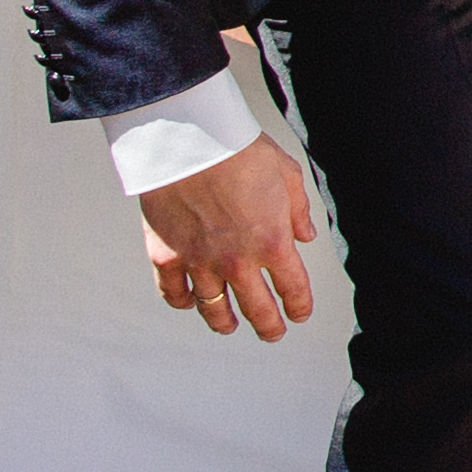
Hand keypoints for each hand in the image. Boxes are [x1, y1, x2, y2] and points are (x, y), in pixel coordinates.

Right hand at [140, 136, 319, 341]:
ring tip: (229, 325)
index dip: (299, 307)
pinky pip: (174, 294)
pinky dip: (184, 302)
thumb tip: (305, 235)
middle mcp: (237, 262)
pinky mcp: (166, 257)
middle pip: (258, 311)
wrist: (187, 139)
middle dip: (269, 327)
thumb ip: (298, 210)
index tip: (299, 313)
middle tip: (272, 332)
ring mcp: (199, 263)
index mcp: (272, 243)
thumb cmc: (237, 149)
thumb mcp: (286, 174)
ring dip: (225, 322)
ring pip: (214, 311)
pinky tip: (191, 302)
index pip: (293, 290)